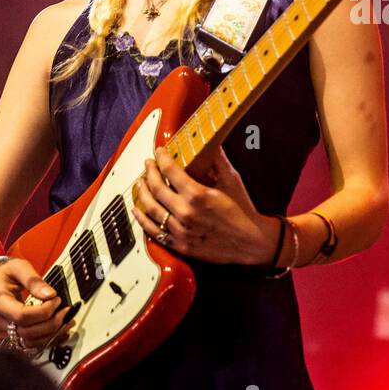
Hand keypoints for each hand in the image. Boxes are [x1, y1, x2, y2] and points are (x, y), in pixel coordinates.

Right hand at [0, 257, 74, 350]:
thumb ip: (34, 280)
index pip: (21, 315)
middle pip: (26, 332)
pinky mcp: (8, 336)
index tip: (57, 300)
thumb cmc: (3, 272)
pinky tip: (60, 331)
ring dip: (51, 335)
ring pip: (28, 342)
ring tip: (67, 321)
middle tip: (66, 311)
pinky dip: (46, 339)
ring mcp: (1, 331)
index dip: (43, 311)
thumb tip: (50, 295)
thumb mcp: (19, 267)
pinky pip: (28, 343)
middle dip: (51, 324)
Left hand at [131, 145, 273, 265]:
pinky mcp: (180, 244)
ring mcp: (180, 230)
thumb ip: (218, 161)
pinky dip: (142, 219)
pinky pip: (154, 231)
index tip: (159, 152)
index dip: (162, 158)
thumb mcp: (232, 181)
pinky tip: (138, 210)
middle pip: (156, 188)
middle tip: (148, 164)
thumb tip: (211, 145)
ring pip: (151, 209)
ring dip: (142, 193)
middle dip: (149, 172)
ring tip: (140, 183)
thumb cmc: (242, 211)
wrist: (250, 241)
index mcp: (198, 195)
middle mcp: (185, 212)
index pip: (170, 171)